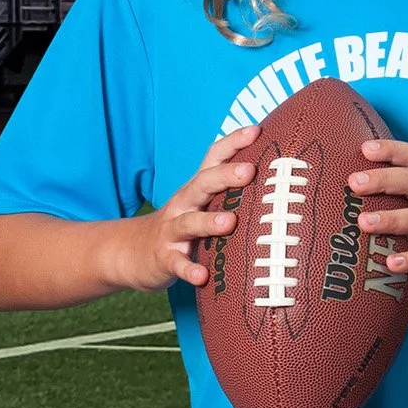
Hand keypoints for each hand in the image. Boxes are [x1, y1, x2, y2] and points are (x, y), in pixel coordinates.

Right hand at [127, 122, 262, 289]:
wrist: (131, 251)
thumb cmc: (180, 225)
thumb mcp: (199, 204)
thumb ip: (226, 193)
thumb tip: (276, 184)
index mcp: (195, 189)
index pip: (212, 159)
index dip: (232, 143)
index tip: (255, 131)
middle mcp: (183, 204)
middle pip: (202, 184)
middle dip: (225, 175)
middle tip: (249, 171)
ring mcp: (171, 231)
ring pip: (189, 223)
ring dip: (209, 222)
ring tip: (230, 222)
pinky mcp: (164, 258)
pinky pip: (177, 263)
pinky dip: (189, 269)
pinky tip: (202, 276)